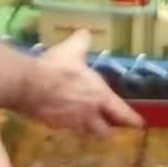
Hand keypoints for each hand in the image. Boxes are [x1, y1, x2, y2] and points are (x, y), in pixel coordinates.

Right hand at [19, 30, 143, 137]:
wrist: (28, 85)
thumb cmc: (56, 67)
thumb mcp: (72, 49)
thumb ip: (82, 41)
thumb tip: (85, 33)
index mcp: (99, 96)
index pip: (121, 112)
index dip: (131, 119)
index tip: (139, 124)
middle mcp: (88, 113)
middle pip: (103, 131)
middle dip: (105, 128)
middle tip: (104, 123)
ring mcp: (71, 122)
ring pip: (84, 133)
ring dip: (86, 129)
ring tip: (83, 123)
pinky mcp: (54, 125)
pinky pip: (65, 129)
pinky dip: (66, 125)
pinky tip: (62, 117)